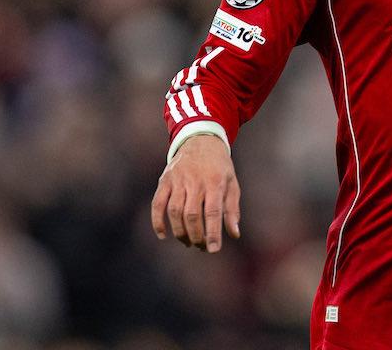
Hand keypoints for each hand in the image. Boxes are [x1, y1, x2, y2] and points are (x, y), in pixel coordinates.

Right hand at [151, 134, 240, 252]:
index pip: (213, 211)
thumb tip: (234, 234)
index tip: (213, 250)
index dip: (212, 233)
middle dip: (195, 235)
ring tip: (188, 242)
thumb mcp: (232, 183)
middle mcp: (195, 181)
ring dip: (179, 232)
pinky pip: (157, 204)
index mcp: (215, 182)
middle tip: (200, 246)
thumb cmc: (220, 166)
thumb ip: (232, 209)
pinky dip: (157, 221)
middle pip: (191, 215)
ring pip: (174, 211)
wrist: (201, 140)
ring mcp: (177, 180)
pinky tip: (163, 235)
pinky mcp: (164, 181)